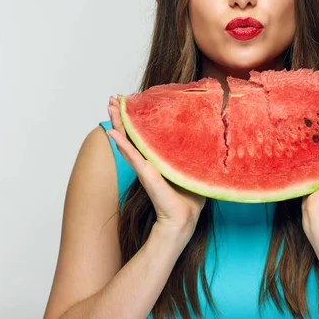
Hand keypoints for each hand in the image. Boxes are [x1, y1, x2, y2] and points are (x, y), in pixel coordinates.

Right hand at [107, 95, 205, 237]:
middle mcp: (148, 160)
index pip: (143, 134)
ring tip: (109, 107)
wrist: (184, 219)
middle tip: (111, 98)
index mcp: (158, 158)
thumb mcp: (192, 169)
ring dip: (117, 123)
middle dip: (121, 115)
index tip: (128, 101)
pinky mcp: (147, 175)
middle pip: (131, 134)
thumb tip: (209, 138)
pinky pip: (133, 156)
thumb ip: (193, 155)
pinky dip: (122, 144)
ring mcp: (145, 167)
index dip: (135, 118)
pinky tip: (113, 133)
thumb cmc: (189, 198)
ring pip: (127, 141)